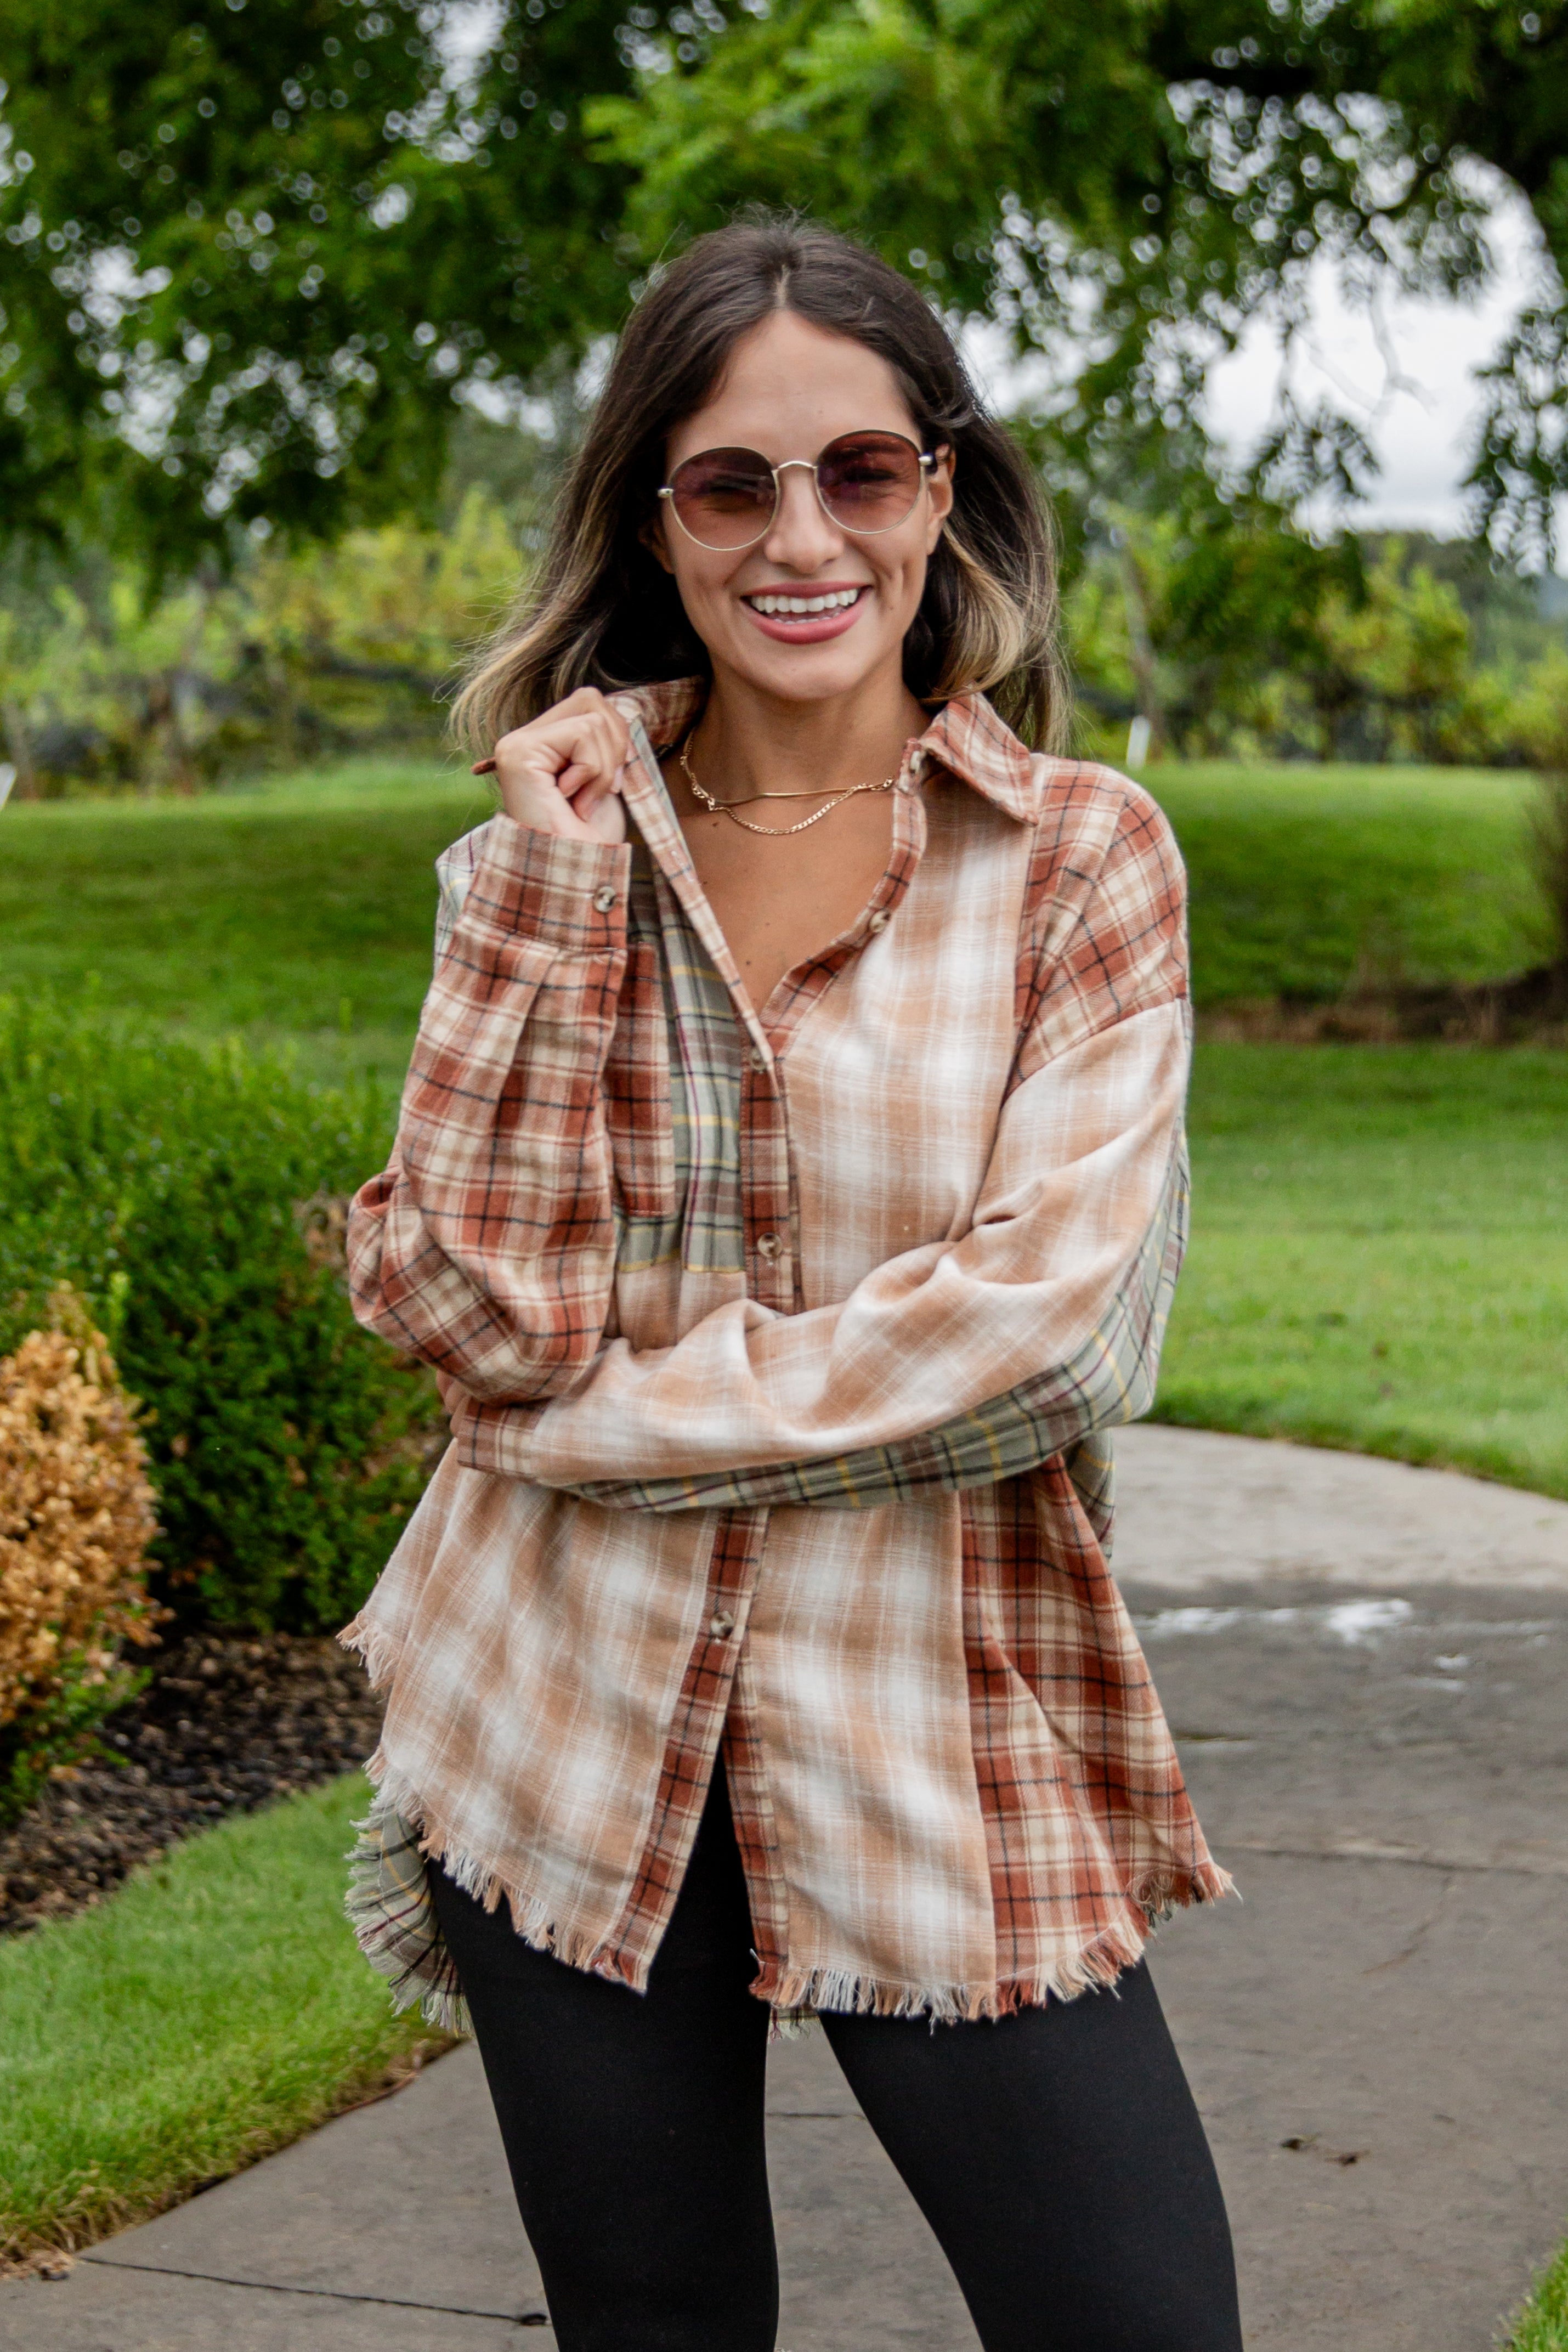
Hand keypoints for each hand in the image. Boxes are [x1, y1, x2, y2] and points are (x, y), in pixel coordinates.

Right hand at [473, 687, 629, 843]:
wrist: (575, 874)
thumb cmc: (590, 837)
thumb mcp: (605, 779)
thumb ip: (605, 741)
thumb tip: (621, 710)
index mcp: (542, 743)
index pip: (590, 703)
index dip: (616, 737)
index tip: (611, 784)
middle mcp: (523, 739)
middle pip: (590, 699)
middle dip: (615, 744)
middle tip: (604, 790)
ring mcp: (516, 744)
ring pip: (591, 717)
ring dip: (604, 766)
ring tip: (584, 801)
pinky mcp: (518, 751)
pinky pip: (582, 734)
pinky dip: (592, 771)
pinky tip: (573, 800)